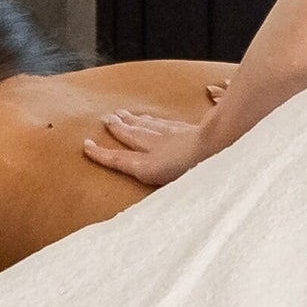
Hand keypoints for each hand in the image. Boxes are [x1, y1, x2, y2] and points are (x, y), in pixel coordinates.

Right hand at [82, 106, 210, 188]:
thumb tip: (140, 189)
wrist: (221, 146)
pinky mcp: (186, 130)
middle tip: (105, 119)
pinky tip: (151, 117)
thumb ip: (158, 192)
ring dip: (132, 120)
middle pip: (132, 136)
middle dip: (118, 129)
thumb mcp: (172, 184)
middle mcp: (155, 148)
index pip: (118, 159)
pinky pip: (163, 123)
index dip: (101, 154)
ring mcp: (171, 136)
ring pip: (146, 126)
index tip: (85, 145)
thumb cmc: (199, 172)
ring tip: (121, 114)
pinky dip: (153, 120)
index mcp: (149, 166)